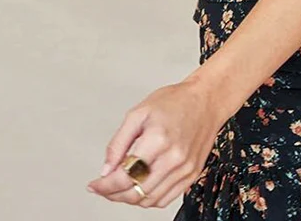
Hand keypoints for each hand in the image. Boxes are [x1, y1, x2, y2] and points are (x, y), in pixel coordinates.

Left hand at [85, 74, 226, 208]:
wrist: (206, 100)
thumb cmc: (176, 101)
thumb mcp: (139, 112)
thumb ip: (118, 142)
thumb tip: (106, 169)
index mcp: (158, 140)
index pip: (124, 177)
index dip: (104, 186)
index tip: (94, 185)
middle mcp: (173, 158)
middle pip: (135, 192)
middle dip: (113, 194)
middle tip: (104, 187)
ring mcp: (184, 169)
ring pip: (149, 200)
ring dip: (130, 198)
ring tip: (121, 187)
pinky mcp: (192, 174)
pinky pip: (166, 199)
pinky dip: (149, 199)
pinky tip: (141, 186)